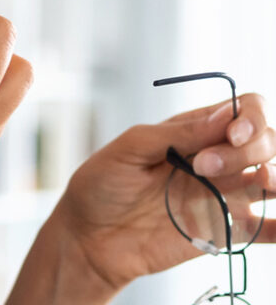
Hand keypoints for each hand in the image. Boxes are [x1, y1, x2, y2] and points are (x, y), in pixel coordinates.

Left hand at [57, 93, 275, 291]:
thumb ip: (177, 134)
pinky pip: (271, 229)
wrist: (89, 236)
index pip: (246, 110)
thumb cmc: (102, 185)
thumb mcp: (130, 148)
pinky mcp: (228, 230)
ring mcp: (227, 194)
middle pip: (267, 141)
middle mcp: (219, 158)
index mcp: (195, 130)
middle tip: (203, 167)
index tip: (231, 134)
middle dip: (248, 149)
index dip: (251, 119)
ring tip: (262, 181)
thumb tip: (226, 116)